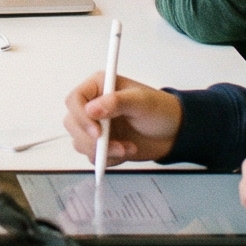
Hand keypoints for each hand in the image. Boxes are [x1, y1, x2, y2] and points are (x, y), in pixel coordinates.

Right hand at [63, 74, 179, 163]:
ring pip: (79, 142)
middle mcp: (93, 106)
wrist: (173, 133)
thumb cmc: (160, 110)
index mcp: (99, 87)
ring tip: (126, 148)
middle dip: (91, 139)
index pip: (74, 100)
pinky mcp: (101, 144)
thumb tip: (91, 109)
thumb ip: (116, 102)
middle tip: (114, 145)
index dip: (81, 117)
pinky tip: (126, 151)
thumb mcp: (141, 102)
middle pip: (72, 124)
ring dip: (103, 151)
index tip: (97, 132)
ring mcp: (96, 126)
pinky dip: (108, 158)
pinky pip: (92, 156)